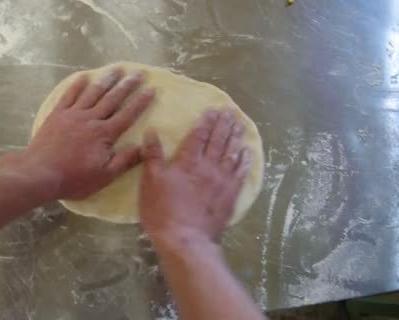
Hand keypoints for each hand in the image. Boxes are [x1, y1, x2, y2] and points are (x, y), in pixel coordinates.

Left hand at [21, 69, 154, 199]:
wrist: (40, 173)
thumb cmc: (74, 178)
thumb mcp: (104, 176)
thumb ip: (124, 161)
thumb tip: (143, 147)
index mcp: (104, 134)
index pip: (127, 115)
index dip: (141, 102)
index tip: (152, 90)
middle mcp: (91, 119)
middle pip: (112, 99)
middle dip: (127, 86)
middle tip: (138, 73)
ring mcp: (73, 115)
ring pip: (93, 93)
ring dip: (106, 80)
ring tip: (117, 69)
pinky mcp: (57, 115)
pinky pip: (69, 95)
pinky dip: (77, 85)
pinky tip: (84, 77)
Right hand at [140, 110, 251, 244]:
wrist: (185, 239)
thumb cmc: (162, 211)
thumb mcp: (150, 182)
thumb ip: (153, 156)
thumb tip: (151, 131)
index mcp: (188, 162)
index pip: (199, 136)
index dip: (206, 122)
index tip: (213, 110)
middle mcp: (208, 167)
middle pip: (218, 141)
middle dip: (224, 125)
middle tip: (231, 112)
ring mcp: (222, 181)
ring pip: (231, 154)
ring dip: (236, 138)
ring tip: (241, 125)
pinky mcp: (230, 195)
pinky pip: (240, 174)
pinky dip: (244, 161)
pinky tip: (247, 152)